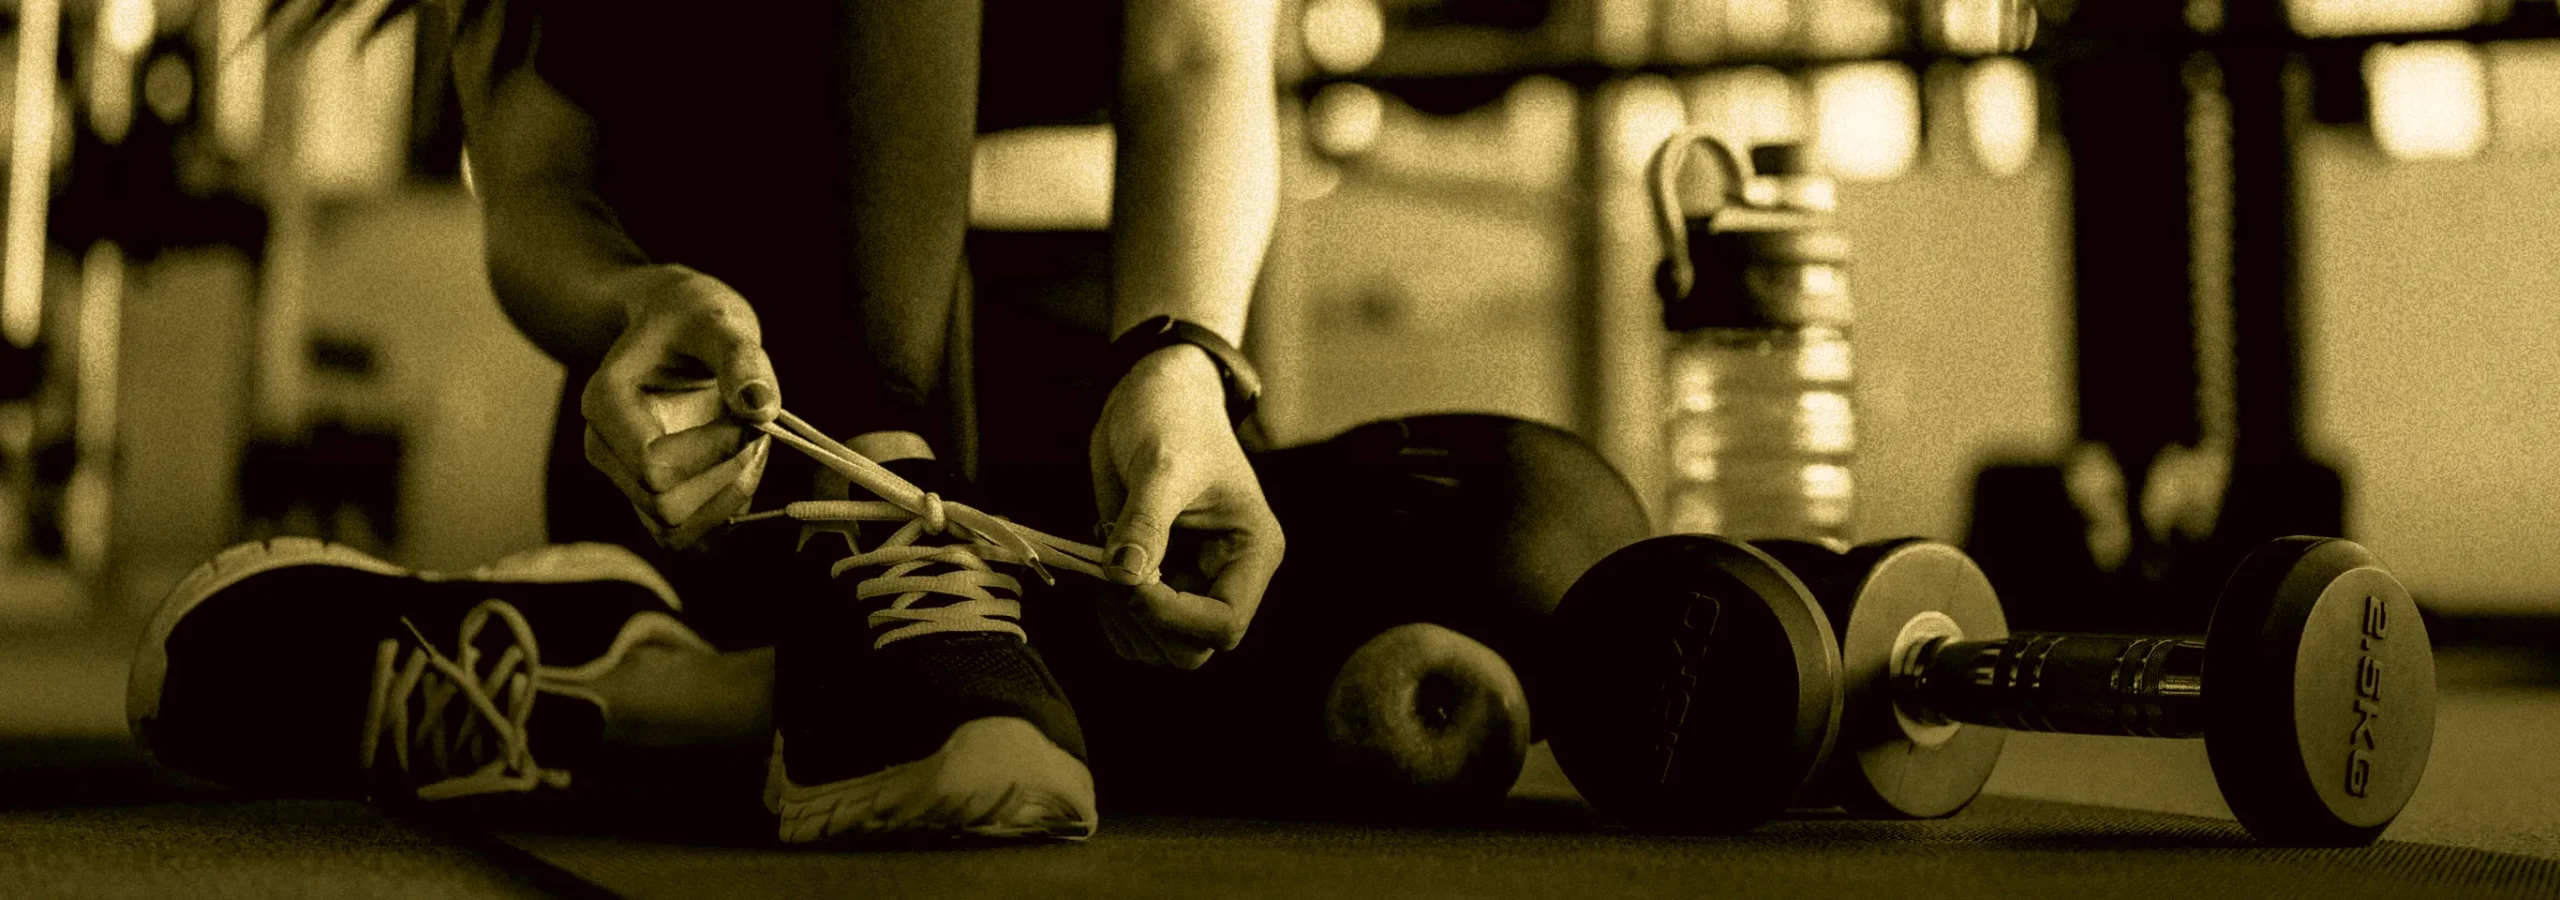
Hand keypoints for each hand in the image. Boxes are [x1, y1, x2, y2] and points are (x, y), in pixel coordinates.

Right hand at [580, 265, 781, 548]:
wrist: (676, 329)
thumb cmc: (693, 317)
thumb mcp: (719, 319)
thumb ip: (741, 357)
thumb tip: (759, 406)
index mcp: (605, 403)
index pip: (653, 467)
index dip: (715, 451)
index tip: (750, 415)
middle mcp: (604, 448)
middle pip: (665, 505)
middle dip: (726, 475)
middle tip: (758, 431)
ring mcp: (624, 478)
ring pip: (675, 532)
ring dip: (728, 499)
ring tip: (751, 448)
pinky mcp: (651, 498)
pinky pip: (688, 537)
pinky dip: (725, 513)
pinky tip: (743, 467)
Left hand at [1089, 345, 1284, 668]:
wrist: (1151, 396)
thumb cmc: (1172, 418)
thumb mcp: (1161, 465)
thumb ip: (1144, 522)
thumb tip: (1124, 578)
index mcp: (1252, 551)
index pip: (1224, 624)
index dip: (1172, 617)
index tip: (1128, 584)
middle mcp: (1227, 575)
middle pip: (1193, 650)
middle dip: (1146, 625)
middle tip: (1111, 584)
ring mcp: (1192, 581)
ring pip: (1163, 649)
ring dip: (1124, 627)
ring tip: (1103, 576)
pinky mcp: (1160, 580)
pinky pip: (1137, 630)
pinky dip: (1112, 618)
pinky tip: (1100, 574)